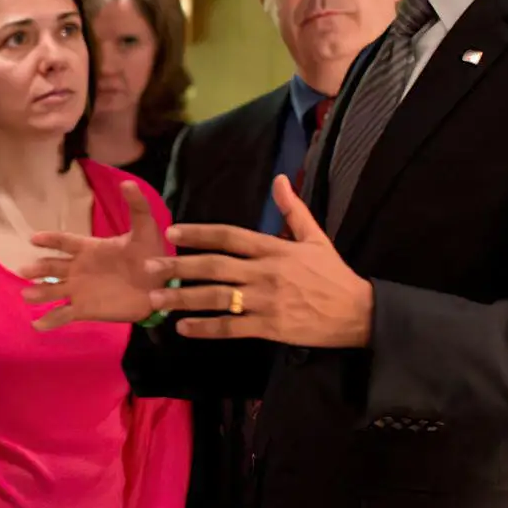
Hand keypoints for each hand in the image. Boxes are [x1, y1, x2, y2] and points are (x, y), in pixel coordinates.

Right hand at [27, 198, 170, 328]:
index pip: (64, 242)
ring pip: (53, 290)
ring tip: (27, 296)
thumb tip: (127, 182)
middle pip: (52, 267)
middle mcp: (79, 269)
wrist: (159, 287)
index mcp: (89, 249)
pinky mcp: (84, 309)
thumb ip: (136, 206)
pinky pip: (63, 314)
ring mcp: (79, 290)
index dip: (49, 240)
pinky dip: (49, 320)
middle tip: (24, 271)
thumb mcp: (146, 228)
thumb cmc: (150, 255)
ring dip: (39, 293)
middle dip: (38, 269)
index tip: (33, 239)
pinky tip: (37, 325)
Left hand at [157, 179, 373, 347]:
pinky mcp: (270, 327)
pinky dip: (205, 328)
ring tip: (155, 300)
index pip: (229, 236)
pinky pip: (231, 328)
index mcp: (275, 249)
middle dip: (178, 266)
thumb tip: (279, 179)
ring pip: (217, 298)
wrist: (358, 312)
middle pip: (215, 266)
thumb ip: (292, 209)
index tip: (171, 231)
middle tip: (148, 267)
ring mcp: (267, 301)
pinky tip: (182, 328)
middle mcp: (266, 272)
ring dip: (184, 299)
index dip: (199, 233)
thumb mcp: (316, 237)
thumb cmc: (334, 274)